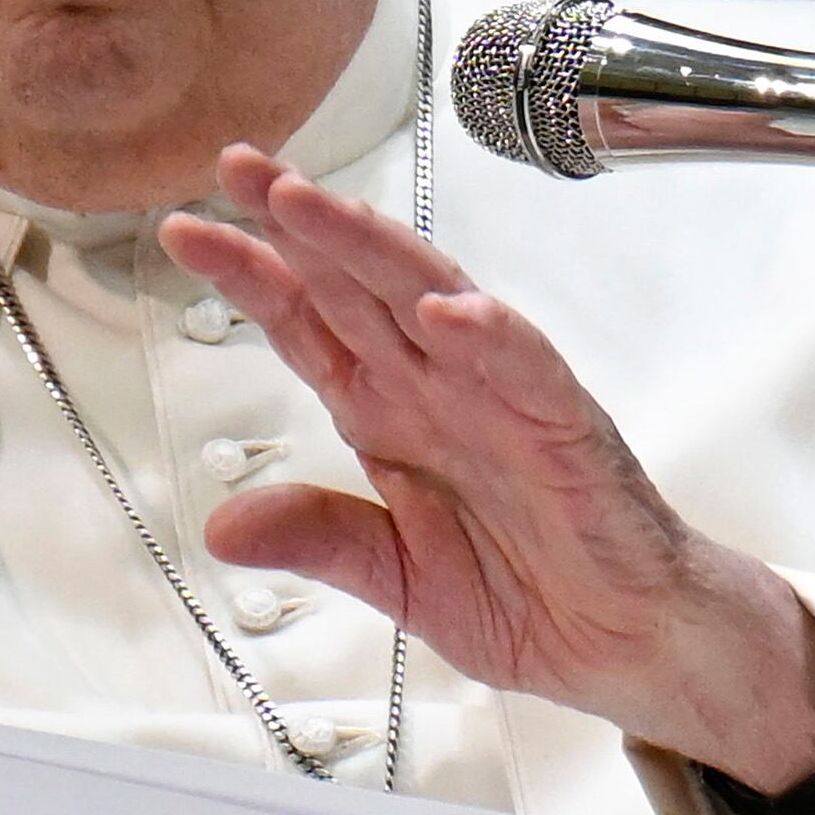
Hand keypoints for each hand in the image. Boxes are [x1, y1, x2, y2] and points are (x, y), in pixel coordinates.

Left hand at [157, 145, 814, 789]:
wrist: (628, 646)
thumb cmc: (534, 595)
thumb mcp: (396, 580)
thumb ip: (320, 539)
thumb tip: (223, 525)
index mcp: (394, 415)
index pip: (311, 325)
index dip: (251, 277)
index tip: (187, 232)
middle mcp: (442, 389)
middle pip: (358, 287)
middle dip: (298, 225)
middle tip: (239, 169)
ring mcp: (504, 400)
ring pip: (433, 300)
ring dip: (373, 251)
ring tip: (313, 207)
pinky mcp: (566, 431)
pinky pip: (529, 371)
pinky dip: (491, 337)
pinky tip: (449, 311)